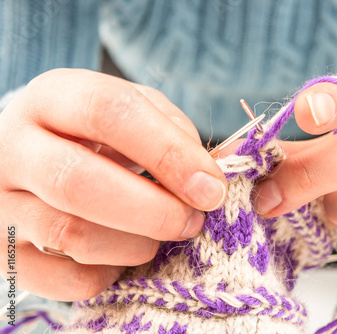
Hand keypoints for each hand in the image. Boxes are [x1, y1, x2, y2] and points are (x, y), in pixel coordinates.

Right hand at [0, 69, 226, 300]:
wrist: (36, 158)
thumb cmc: (98, 135)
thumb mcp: (135, 113)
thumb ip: (177, 134)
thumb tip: (220, 173)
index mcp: (53, 98)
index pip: (109, 113)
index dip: (168, 153)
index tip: (210, 187)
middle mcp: (13, 147)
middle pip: (79, 182)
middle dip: (154, 210)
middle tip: (192, 220)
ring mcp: (0, 203)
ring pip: (71, 235)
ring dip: (137, 244)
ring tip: (161, 233)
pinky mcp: (3, 254)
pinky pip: (65, 279)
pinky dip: (109, 273)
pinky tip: (122, 254)